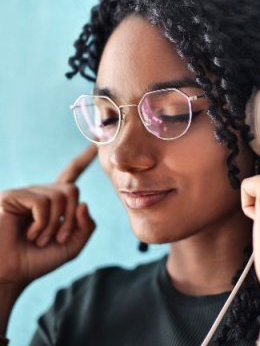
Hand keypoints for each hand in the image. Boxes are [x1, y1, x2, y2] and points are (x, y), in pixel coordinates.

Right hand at [0, 145, 96, 290]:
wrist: (8, 275)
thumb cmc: (36, 261)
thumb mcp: (72, 245)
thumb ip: (87, 226)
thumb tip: (85, 203)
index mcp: (54, 202)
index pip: (71, 173)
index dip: (83, 158)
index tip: (94, 140)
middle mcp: (40, 193)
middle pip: (72, 190)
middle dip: (71, 217)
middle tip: (59, 238)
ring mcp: (26, 193)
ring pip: (60, 196)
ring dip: (56, 224)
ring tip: (40, 239)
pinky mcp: (12, 197)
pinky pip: (42, 202)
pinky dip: (42, 222)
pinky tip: (30, 234)